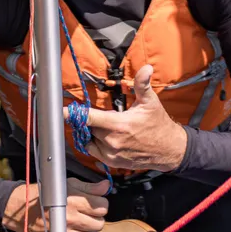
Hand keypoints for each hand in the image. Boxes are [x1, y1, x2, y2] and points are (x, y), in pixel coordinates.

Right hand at [1, 178, 108, 231]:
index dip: (100, 204)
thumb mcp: (67, 185)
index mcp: (74, 202)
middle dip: (95, 218)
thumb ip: (89, 187)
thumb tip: (106, 186)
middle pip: (99, 223)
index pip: (103, 207)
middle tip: (86, 214)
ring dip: (88, 230)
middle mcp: (71, 219)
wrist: (21, 209)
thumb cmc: (43, 195)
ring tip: (78, 223)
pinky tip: (70, 231)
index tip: (93, 204)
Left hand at [68, 65, 187, 171]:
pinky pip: (94, 151)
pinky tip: (106, 137)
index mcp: (118, 124)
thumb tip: (145, 68)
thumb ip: (142, 85)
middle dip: (91, 120)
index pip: (88, 118)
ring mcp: (111, 154)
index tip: (60, 111)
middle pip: (88, 127)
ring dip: (92, 132)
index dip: (73, 114)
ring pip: (89, 139)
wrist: (169, 150)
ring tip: (106, 127)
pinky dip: (95, 143)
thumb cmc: (158, 125)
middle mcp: (112, 141)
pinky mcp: (112, 162)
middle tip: (102, 116)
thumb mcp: (150, 103)